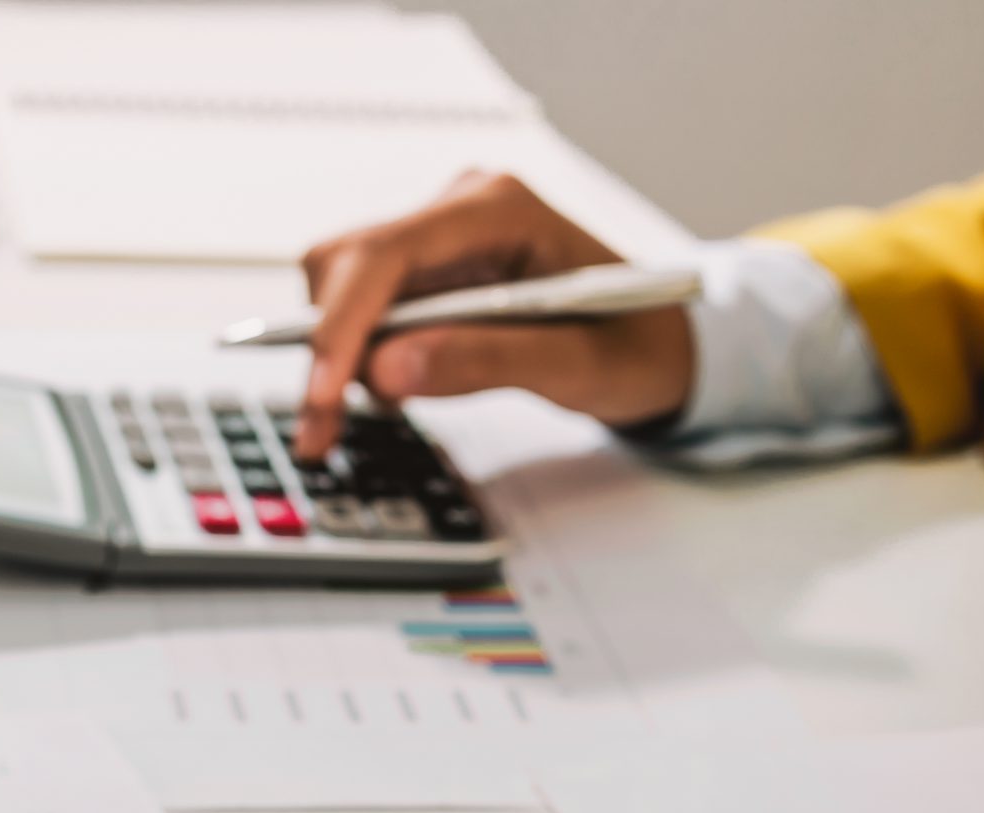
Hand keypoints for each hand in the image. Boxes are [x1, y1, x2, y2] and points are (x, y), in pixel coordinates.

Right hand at [290, 172, 696, 461]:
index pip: (387, 253)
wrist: (658, 343)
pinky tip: (399, 387)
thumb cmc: (637, 344)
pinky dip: (359, 358)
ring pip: (342, 288)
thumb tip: (387, 370)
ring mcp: (439, 238)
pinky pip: (362, 308)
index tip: (325, 394)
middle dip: (329, 351)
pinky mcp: (427, 272)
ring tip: (393, 406)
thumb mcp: (579, 366)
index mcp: (502, 208)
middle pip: (347, 264)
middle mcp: (460, 208)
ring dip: (343, 358)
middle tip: (325, 433)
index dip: (341, 325)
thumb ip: (486, 362)